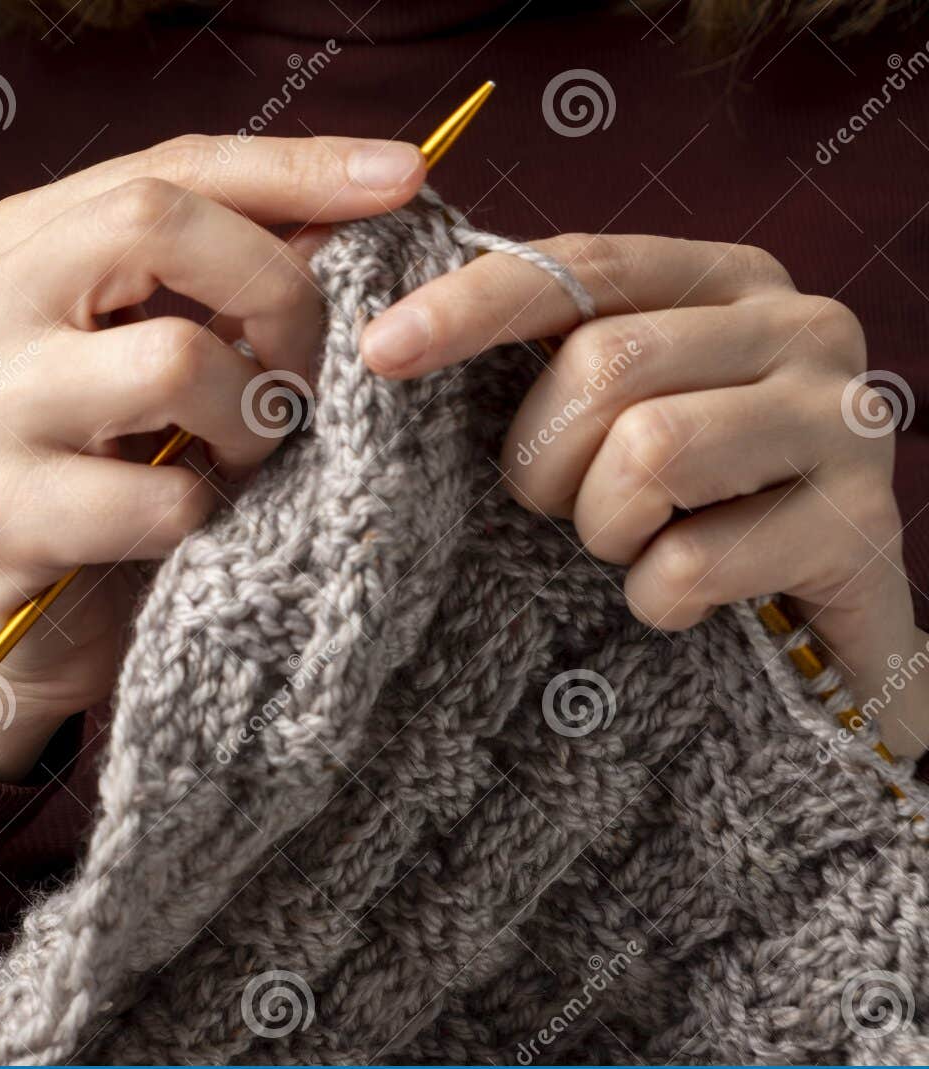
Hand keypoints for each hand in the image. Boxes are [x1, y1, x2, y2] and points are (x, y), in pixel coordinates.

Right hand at [0, 134, 427, 779]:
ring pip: (173, 360)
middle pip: (155, 223)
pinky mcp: (3, 515)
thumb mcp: (180, 345)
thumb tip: (370, 195)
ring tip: (240, 458)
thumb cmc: (128, 465)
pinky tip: (194, 527)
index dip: (295, 169)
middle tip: (306, 369)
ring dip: (250, 421)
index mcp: (24, 245)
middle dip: (276, 289)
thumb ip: (246, 267)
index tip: (405, 178)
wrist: (39, 619)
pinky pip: (165, 496)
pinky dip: (210, 513)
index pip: (170, 167)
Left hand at [361, 232, 928, 759]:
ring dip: (601, 525)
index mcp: (726, 280)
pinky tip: (676, 599)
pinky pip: (690, 564)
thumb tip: (387, 332)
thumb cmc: (683, 508)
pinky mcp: (861, 527)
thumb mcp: (612, 414)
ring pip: (651, 450)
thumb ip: (541, 353)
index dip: (473, 303)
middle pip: (608, 361)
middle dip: (543, 457)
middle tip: (554, 507)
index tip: (378, 351)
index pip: (583, 264)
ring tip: (628, 545)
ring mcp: (844, 421)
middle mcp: (801, 325)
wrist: (819, 633)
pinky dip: (652, 597)